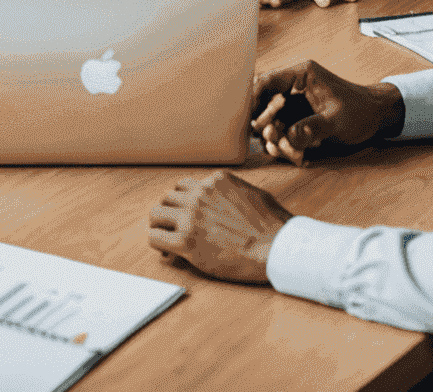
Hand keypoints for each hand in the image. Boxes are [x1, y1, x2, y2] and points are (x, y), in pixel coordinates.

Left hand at [147, 171, 293, 282]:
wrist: (276, 248)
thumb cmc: (273, 226)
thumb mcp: (253, 194)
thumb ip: (233, 192)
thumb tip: (226, 198)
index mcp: (216, 181)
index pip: (185, 185)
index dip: (183, 201)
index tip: (185, 213)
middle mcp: (199, 194)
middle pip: (168, 197)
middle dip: (169, 211)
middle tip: (173, 226)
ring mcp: (191, 217)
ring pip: (156, 213)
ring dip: (160, 224)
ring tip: (165, 237)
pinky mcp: (186, 241)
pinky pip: (156, 237)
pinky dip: (158, 243)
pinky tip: (166, 251)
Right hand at [249, 60, 403, 165]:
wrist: (376, 118)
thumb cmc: (360, 112)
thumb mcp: (337, 120)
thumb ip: (312, 128)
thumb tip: (288, 137)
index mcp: (302, 75)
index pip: (267, 81)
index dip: (253, 99)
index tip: (251, 121)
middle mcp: (294, 87)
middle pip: (264, 102)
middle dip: (266, 124)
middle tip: (273, 139)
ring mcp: (295, 104)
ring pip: (271, 120)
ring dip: (275, 138)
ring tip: (287, 152)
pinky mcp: (298, 119)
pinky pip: (282, 131)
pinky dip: (284, 145)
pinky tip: (296, 156)